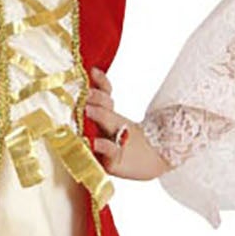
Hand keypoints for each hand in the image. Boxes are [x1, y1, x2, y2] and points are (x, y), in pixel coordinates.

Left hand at [83, 65, 169, 180]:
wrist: (150, 164)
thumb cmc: (124, 145)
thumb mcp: (112, 128)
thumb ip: (99, 111)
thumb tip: (84, 88)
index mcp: (111, 116)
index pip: (106, 94)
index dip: (101, 82)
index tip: (93, 71)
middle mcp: (114, 126)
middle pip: (106, 106)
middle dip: (97, 96)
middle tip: (86, 90)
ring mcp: (116, 141)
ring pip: (110, 123)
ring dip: (99, 114)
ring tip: (88, 108)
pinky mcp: (114, 160)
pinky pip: (109, 150)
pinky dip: (102, 146)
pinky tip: (94, 142)